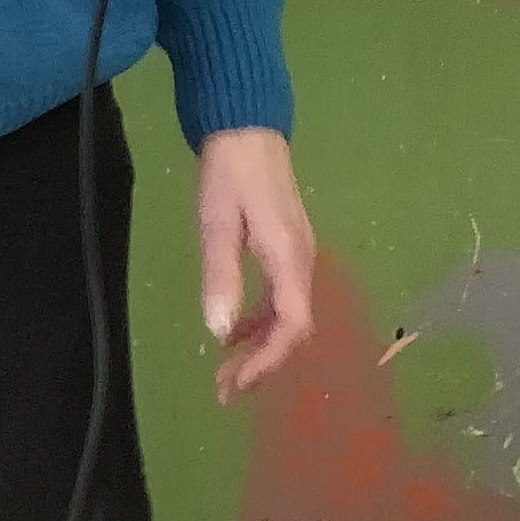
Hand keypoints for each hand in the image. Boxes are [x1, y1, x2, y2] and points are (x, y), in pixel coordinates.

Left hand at [192, 127, 316, 402]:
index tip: (235, 384)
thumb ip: (220, 276)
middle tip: (225, 389)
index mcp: (289, 258)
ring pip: (288, 315)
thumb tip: (220, 332)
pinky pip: (281, 298)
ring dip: (260, 346)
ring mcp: (297, 254)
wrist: (248, 131)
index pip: (292, 325)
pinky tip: (233, 330)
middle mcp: (302, 261)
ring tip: (226, 370)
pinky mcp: (288, 248)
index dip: (267, 360)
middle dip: (262, 363)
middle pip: (293, 327)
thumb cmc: (231, 176)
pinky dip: (260, 322)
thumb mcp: (217, 225)